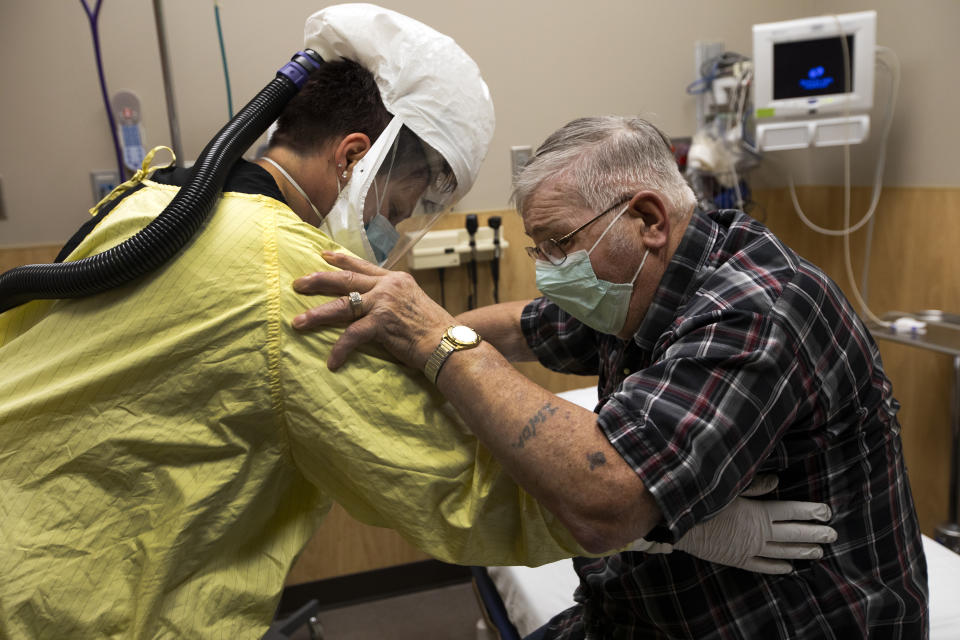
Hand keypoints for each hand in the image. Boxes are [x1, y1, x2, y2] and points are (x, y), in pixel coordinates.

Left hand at [291, 251, 454, 369]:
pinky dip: (340, 350)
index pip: (363, 265)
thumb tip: (376, 306)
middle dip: (318, 280)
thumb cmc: (435, 330)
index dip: (341, 259)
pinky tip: (332, 362)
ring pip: (342, 305)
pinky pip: (352, 335)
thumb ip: (394, 300)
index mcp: (396, 280)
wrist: (449, 343)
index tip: (323, 255)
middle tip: (297, 283)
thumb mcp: (414, 304)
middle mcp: (388, 286)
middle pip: (345, 279)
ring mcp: (384, 303)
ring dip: (317, 315)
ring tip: (297, 322)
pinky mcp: (382, 323)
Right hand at [632, 476, 836, 574]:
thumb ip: (755, 486)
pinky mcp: (737, 560)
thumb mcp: (729, 488)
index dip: (810, 512)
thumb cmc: (703, 502)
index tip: (827, 512)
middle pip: (793, 534)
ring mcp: (749, 549)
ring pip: (782, 552)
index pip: (791, 511)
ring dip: (802, 551)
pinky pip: (763, 566)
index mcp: (759, 513)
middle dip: (814, 534)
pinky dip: (777, 567)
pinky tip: (789, 568)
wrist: (679, 526)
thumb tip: (777, 481)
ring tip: (819, 552)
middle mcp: (759, 533)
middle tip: (833, 535)